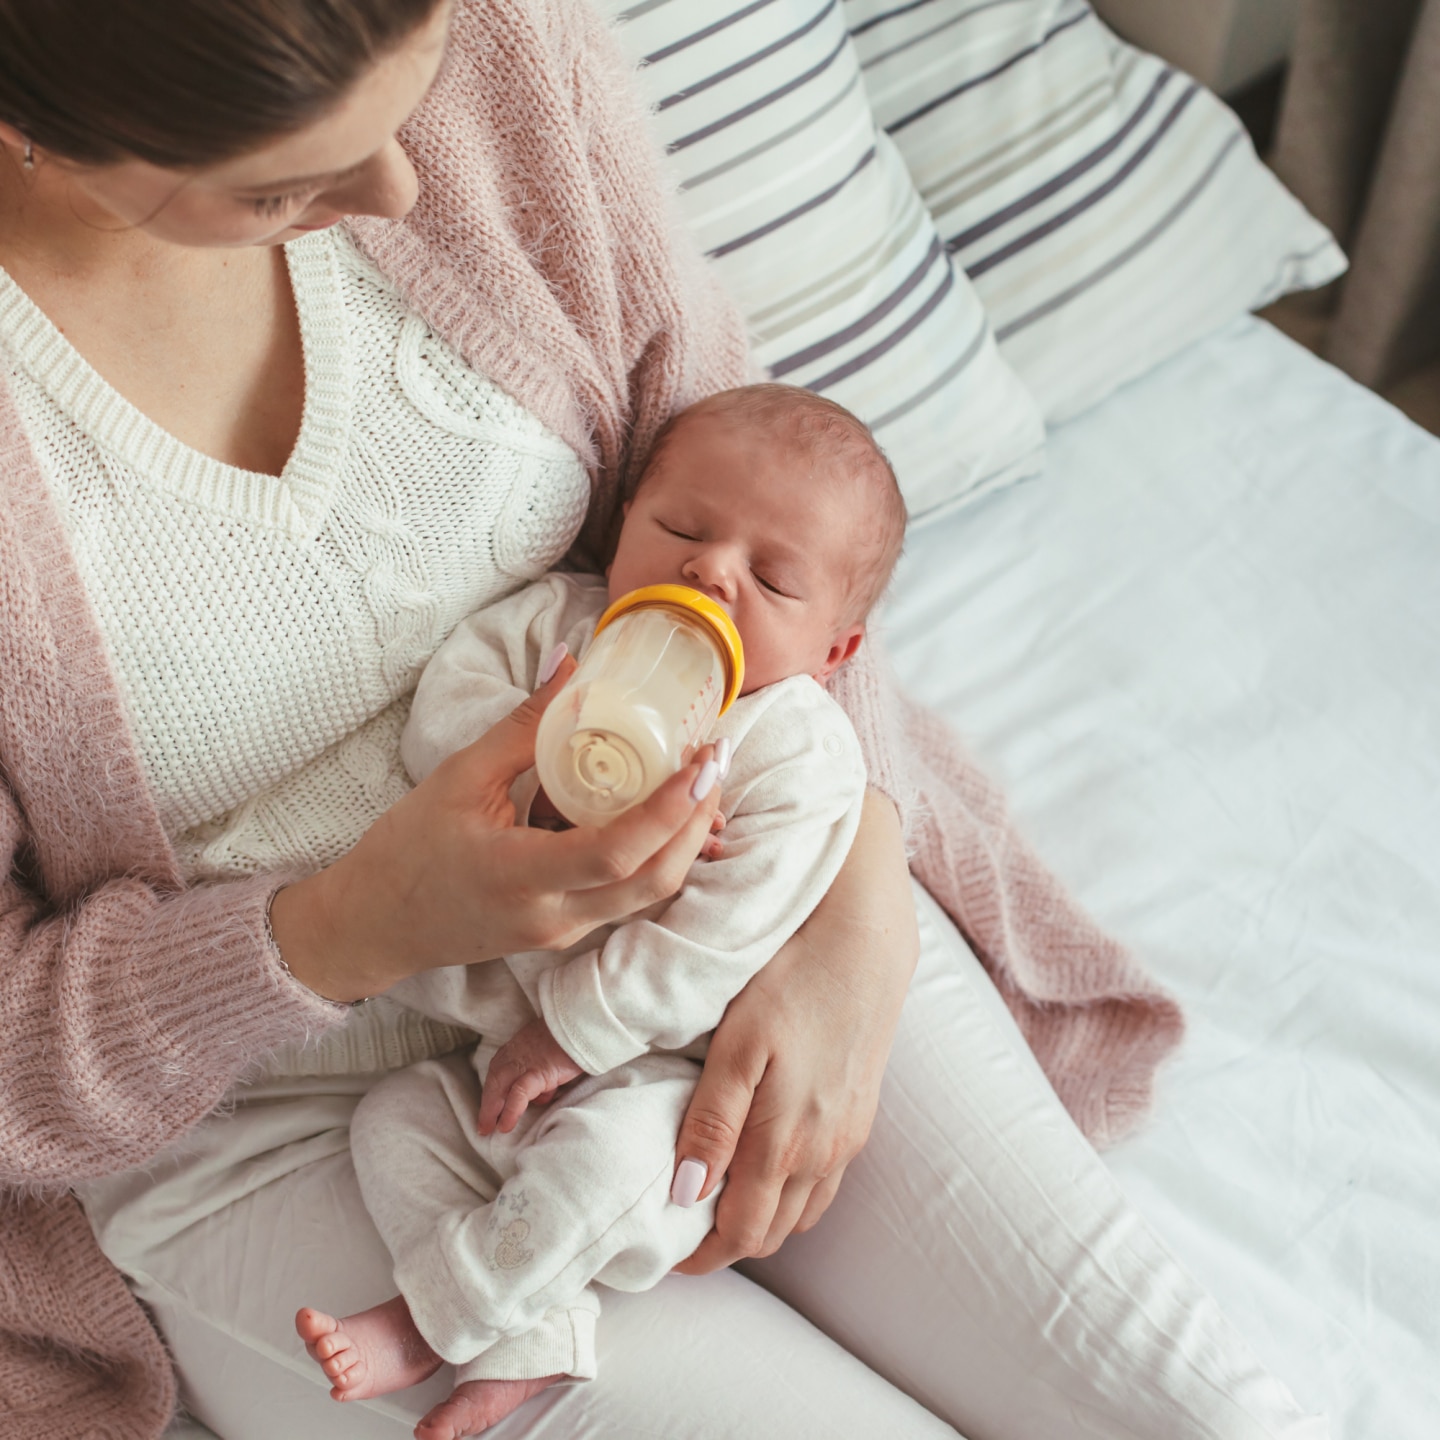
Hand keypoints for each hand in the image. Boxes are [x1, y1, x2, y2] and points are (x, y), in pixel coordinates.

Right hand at [270, 656, 723, 1002]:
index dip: (671, 809)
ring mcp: (563, 933)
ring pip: (649, 895)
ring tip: (697, 782)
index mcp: (521, 877)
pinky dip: (655, 855)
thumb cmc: (407, 850)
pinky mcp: (565, 933)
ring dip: (685, 841)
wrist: (374, 925)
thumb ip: (525, 725)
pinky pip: (627, 897)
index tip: (702, 760)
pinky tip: (659, 812)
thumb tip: (572, 662)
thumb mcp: (460, 776)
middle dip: (697, 820)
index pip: (619, 853)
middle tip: (715, 761)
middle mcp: (553, 917)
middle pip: (655, 881)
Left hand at [479, 1018, 584, 1134]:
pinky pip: (518, 1095)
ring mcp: (525, 1062)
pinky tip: (506, 1126)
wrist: (582, 1023)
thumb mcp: (549, 1054)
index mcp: (517, 1048)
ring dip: (491, 1110)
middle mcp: (516, 1054)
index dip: (492, 1092)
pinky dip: (510, 1111)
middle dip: (487, 1104)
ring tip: (489, 1128)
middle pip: (495, 1080)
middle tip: (484, 1126)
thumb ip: (541, 1073)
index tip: (490, 1110)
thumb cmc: (570, 1039)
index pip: (498, 1072)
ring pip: (499, 1087)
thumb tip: (540, 1096)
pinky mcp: (537, 1073)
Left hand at [670, 791, 916, 1270]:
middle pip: (774, 1231)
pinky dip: (792, 1195)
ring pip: (803, 1211)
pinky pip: (825, 1182)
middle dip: (728, 1245)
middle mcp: (825, 1152)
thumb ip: (712, 1122)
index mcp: (787, 1142)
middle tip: (682, 1234)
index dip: (703, 1256)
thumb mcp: (737, 1046)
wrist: (865, 940)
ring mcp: (849, 1135)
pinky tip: (768, 1168)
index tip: (665, 1254)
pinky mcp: (862, 1113)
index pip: (744, 1233)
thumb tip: (686, 1195)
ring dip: (762, 1221)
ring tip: (718, 1205)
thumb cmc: (790, 983)